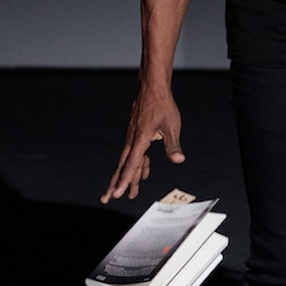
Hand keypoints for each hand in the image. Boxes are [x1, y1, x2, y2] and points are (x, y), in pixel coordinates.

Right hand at [101, 85, 185, 203]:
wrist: (152, 86)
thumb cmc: (163, 105)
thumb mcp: (172, 125)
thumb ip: (173, 145)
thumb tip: (178, 160)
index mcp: (140, 139)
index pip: (131, 165)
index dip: (124, 181)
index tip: (117, 194)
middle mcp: (133, 140)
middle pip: (123, 167)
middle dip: (116, 184)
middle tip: (108, 198)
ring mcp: (133, 138)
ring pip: (128, 162)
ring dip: (127, 177)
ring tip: (125, 193)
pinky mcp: (137, 135)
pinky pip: (135, 154)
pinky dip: (138, 165)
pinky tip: (143, 174)